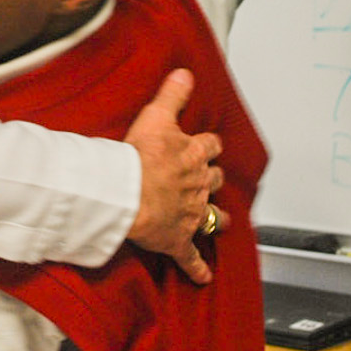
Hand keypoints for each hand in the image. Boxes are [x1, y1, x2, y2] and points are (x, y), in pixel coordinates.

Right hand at [123, 69, 223, 284]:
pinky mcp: (178, 240)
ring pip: (213, 217)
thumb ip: (172, 95)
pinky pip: (191, 257)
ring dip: (217, 220)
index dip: (208, 146)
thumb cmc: (139, 157)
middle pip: (215, 180)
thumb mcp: (156, 116)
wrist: (129, 193)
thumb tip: (186, 73)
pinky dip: (198, 268)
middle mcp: (198, 185)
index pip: (209, 146)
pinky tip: (204, 277)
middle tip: (210, 180)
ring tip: (222, 223)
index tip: (208, 145)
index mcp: (193, 156)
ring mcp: (191, 214)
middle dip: (213, 180)